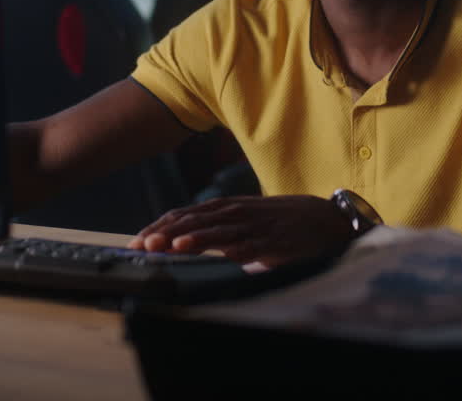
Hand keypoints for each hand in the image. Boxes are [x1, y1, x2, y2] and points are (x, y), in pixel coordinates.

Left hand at [128, 195, 353, 266]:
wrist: (325, 219)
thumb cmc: (281, 222)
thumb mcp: (245, 221)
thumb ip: (218, 230)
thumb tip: (184, 245)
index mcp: (226, 208)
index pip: (184, 215)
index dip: (159, 226)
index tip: (136, 241)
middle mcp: (235, 212)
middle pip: (193, 220)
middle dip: (165, 233)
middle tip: (141, 245)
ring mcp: (253, 225)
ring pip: (214, 230)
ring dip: (188, 239)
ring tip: (165, 246)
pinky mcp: (271, 241)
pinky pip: (245, 244)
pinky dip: (224, 248)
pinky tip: (210, 253)